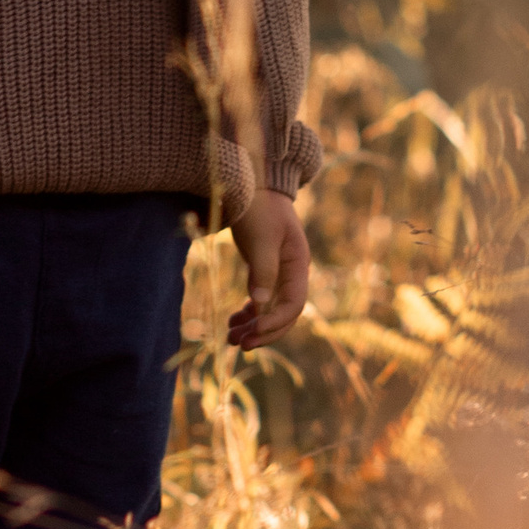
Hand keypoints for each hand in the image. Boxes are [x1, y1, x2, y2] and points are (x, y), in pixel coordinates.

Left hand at [228, 189, 309, 348]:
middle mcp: (292, 272)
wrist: (251, 183)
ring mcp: (278, 272)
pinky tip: (232, 320)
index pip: (293, 304)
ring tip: (230, 338)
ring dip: (253, 326)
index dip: (275, 322)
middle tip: (239, 345)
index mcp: (298, 264)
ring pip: (270, 310)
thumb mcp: (260, 237)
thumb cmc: (258, 206)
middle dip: (264, 331)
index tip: (252, 333)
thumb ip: (262, 270)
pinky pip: (260, 301)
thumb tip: (259, 305)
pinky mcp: (263, 270)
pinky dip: (248, 313)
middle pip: (284, 313)